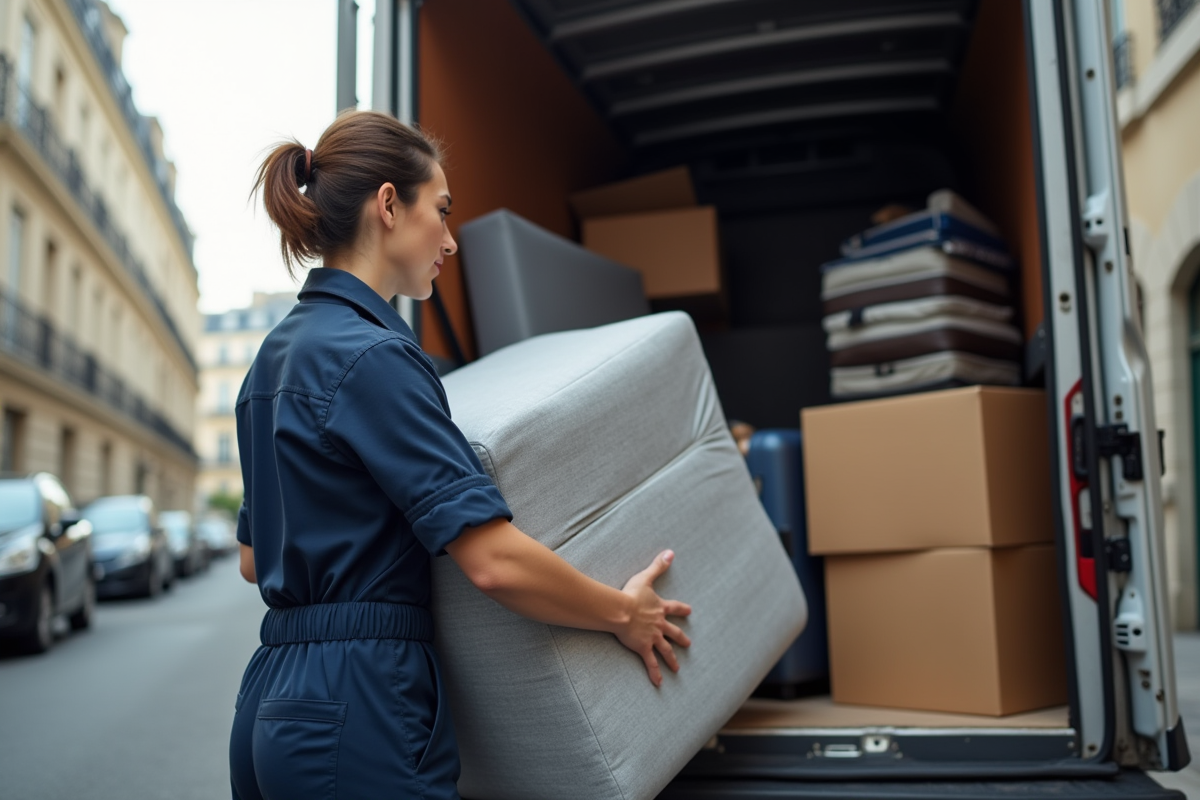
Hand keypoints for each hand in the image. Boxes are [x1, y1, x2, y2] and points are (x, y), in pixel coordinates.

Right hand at [614, 550, 692, 686]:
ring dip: (672, 659)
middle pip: (673, 633)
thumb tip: (671, 552)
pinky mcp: (643, 647)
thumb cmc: (631, 594)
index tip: (690, 611)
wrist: (621, 610)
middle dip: (681, 638)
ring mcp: (652, 637)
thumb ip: (658, 566)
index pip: (674, 608)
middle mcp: (659, 624)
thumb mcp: (646, 578)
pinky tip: (659, 683)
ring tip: (677, 668)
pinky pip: (651, 663)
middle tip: (688, 644)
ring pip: (665, 650)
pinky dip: (655, 673)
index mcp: (659, 608)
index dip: (682, 610)